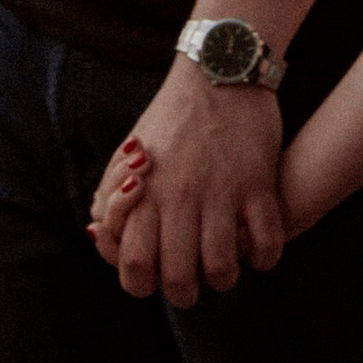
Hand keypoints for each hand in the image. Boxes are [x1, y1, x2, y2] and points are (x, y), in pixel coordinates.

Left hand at [97, 61, 284, 305]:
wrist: (218, 70)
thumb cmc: (171, 116)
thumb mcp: (129, 151)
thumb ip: (110, 194)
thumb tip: (96, 234)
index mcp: (144, 193)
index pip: (134, 267)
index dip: (143, 284)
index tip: (155, 277)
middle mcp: (179, 197)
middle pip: (179, 279)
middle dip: (185, 293)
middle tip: (193, 283)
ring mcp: (221, 191)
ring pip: (221, 268)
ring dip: (224, 278)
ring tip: (226, 268)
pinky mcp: (257, 183)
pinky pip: (266, 242)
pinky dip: (264, 258)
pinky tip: (258, 250)